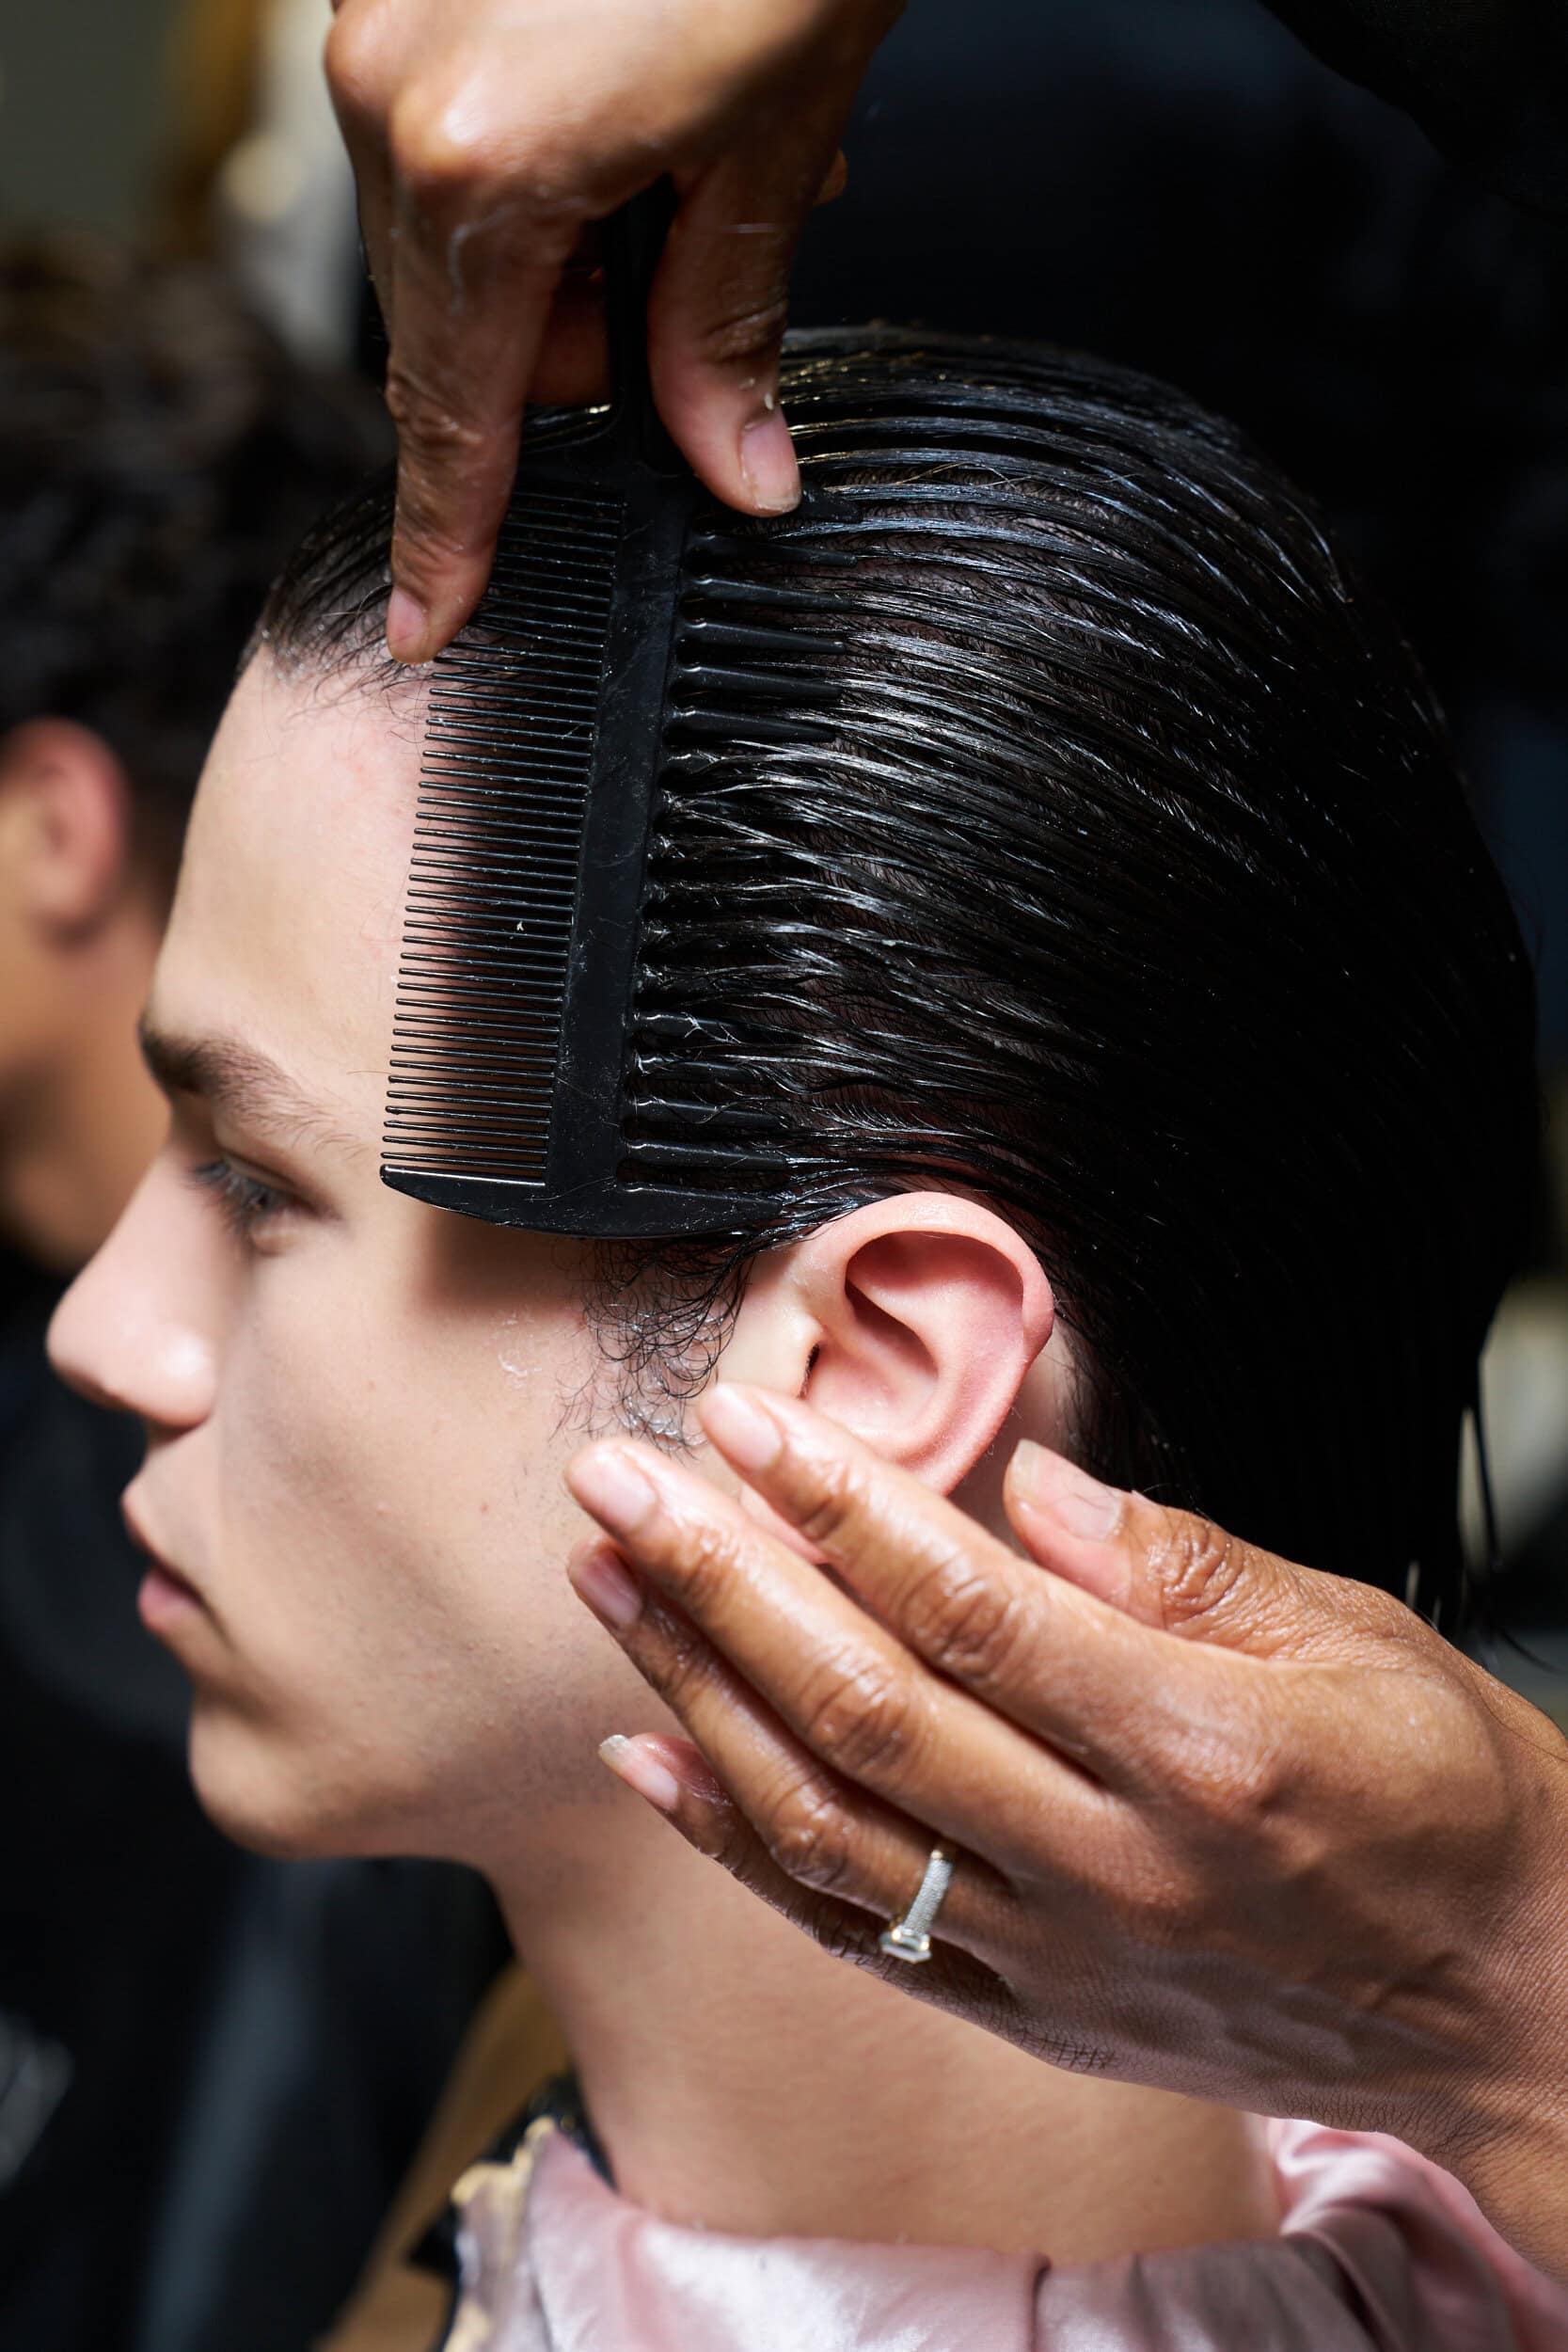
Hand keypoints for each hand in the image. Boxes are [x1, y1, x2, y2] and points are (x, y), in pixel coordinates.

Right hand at [326, 0, 899, 659]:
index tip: (429, 624)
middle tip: (687, 290)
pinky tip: (640, 111)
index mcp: (483, 167)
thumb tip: (737, 473)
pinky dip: (538, 170)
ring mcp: (380, 26)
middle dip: (567, 358)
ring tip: (687, 167)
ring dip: (561, 258)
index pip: (457, 416)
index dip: (451, 536)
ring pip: (449, 240)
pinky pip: (444, 140)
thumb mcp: (778, 144)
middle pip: (453, 333)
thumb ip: (730, 326)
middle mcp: (394, 95)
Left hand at [565, 1385, 1567, 2282]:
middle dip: (718, 1580)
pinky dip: (736, 1846)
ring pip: (829, 1821)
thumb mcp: (1355, 1638)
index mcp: (1200, 1747)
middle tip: (615, 1479)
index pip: (971, 1607)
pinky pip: (851, 1932)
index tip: (742, 1422)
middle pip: (865, 1707)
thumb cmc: (1445, 1799)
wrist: (1505, 2007)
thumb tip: (1033, 1486)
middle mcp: (1111, 1864)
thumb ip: (1178, 1561)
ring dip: (697, 1693)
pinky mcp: (1032, 2012)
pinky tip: (651, 1760)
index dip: (838, 1505)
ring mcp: (1060, 1954)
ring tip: (608, 1581)